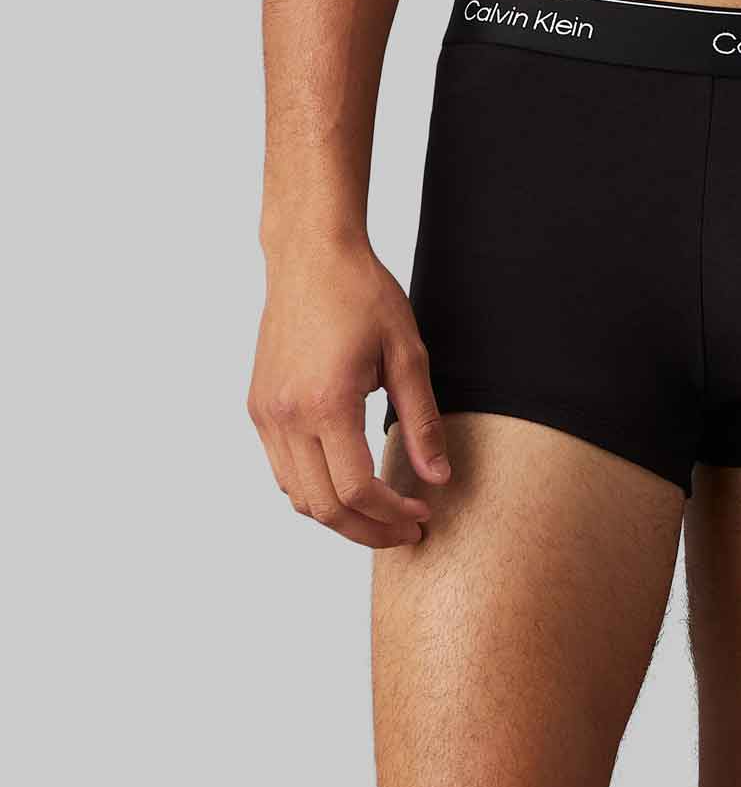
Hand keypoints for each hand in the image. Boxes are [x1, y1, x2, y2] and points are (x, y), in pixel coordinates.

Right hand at [248, 234, 449, 548]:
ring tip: (382, 511)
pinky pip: (282, 470)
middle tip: (407, 530)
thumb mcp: (407, 353)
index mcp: (327, 404)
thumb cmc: (363, 295)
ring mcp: (266, 415)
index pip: (356, 491)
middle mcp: (287, 417)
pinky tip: (347, 479)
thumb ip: (423, 420)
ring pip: (297, 497)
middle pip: (323, 508)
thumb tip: (437, 478)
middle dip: (368, 530)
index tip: (423, 515)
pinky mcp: (258, 408)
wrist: (310, 256)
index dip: (393, 515)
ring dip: (339, 516)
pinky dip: (313, 489)